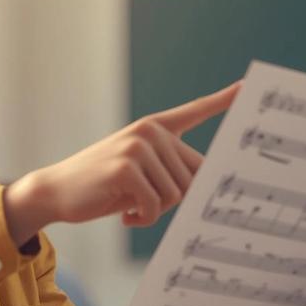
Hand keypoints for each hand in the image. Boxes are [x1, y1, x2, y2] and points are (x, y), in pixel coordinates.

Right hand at [3, 82, 240, 244]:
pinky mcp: (126, 166)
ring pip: (176, 194)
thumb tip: (209, 189)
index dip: (223, 100)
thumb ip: (172, 173)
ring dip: (156, 212)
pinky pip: (156, 205)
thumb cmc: (103, 187)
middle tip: (144, 204)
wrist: (57, 191)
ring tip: (131, 207)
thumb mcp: (141, 175)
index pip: (195, 111)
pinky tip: (126, 217)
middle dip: (172, 201)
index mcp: (155, 129)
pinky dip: (144, 219)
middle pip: (193, 177)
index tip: (249, 86)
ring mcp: (138, 146)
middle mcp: (150, 131)